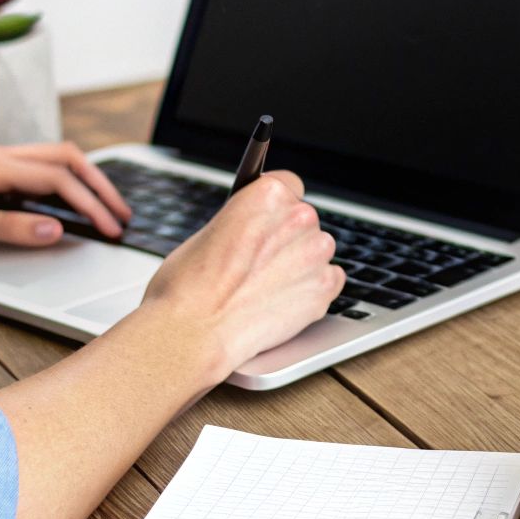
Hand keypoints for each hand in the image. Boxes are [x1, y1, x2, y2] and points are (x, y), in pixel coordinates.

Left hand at [0, 143, 132, 245]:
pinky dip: (60, 180)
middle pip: (66, 158)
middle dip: (100, 185)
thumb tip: (55, 230)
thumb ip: (4, 228)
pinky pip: (33, 167)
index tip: (112, 230)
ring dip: (83, 179)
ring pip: (51, 158)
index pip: (60, 179)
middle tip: (122, 215)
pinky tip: (61, 201)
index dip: (92, 205)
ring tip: (102, 206)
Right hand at [133, 171, 343, 383]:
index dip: (276, 208)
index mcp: (267, 194)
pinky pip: (331, 280)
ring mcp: (316, 253)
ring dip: (301, 264)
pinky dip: (313, 290)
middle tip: (260, 265)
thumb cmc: (188, 286)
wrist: (195, 332)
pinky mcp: (325, 287)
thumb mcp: (208, 233)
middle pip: (304, 221)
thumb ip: (242, 223)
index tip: (271, 220)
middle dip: (287, 239)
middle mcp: (298, 217)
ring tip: (267, 287)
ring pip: (317, 251)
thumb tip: (252, 229)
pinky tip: (284, 300)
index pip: (289, 186)